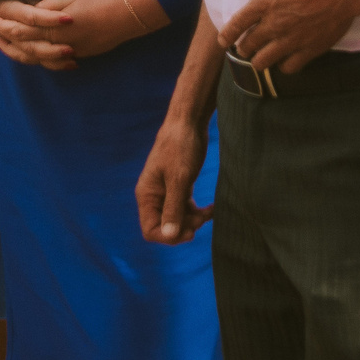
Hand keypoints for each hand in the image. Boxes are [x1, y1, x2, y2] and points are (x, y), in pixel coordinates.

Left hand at [0, 0, 147, 65]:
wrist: (125, 16)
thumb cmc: (97, 1)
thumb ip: (48, 7)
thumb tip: (33, 11)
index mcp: (52, 28)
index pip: (22, 29)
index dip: (5, 26)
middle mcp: (58, 44)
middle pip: (27, 47)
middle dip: (9, 43)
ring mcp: (70, 52)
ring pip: (40, 58)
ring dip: (23, 55)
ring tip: (12, 51)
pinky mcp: (81, 54)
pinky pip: (55, 62)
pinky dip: (42, 61)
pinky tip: (38, 57)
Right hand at [136, 117, 211, 244]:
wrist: (189, 123)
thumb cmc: (180, 147)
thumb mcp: (179, 179)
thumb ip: (173, 208)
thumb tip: (169, 235)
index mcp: (147, 195)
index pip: (150, 229)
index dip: (168, 236)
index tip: (188, 232)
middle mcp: (155, 196)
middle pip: (166, 227)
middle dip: (184, 227)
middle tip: (201, 220)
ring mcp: (167, 192)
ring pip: (179, 219)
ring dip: (194, 220)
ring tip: (208, 213)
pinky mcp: (180, 186)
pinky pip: (187, 208)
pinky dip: (199, 211)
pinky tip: (212, 208)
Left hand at [223, 0, 358, 73]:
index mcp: (265, 3)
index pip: (237, 24)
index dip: (227, 35)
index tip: (222, 41)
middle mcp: (275, 25)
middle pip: (249, 46)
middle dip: (243, 48)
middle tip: (244, 47)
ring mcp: (292, 40)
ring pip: (264, 61)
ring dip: (258, 60)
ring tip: (260, 58)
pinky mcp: (310, 49)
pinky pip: (289, 67)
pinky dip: (283, 66)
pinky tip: (284, 60)